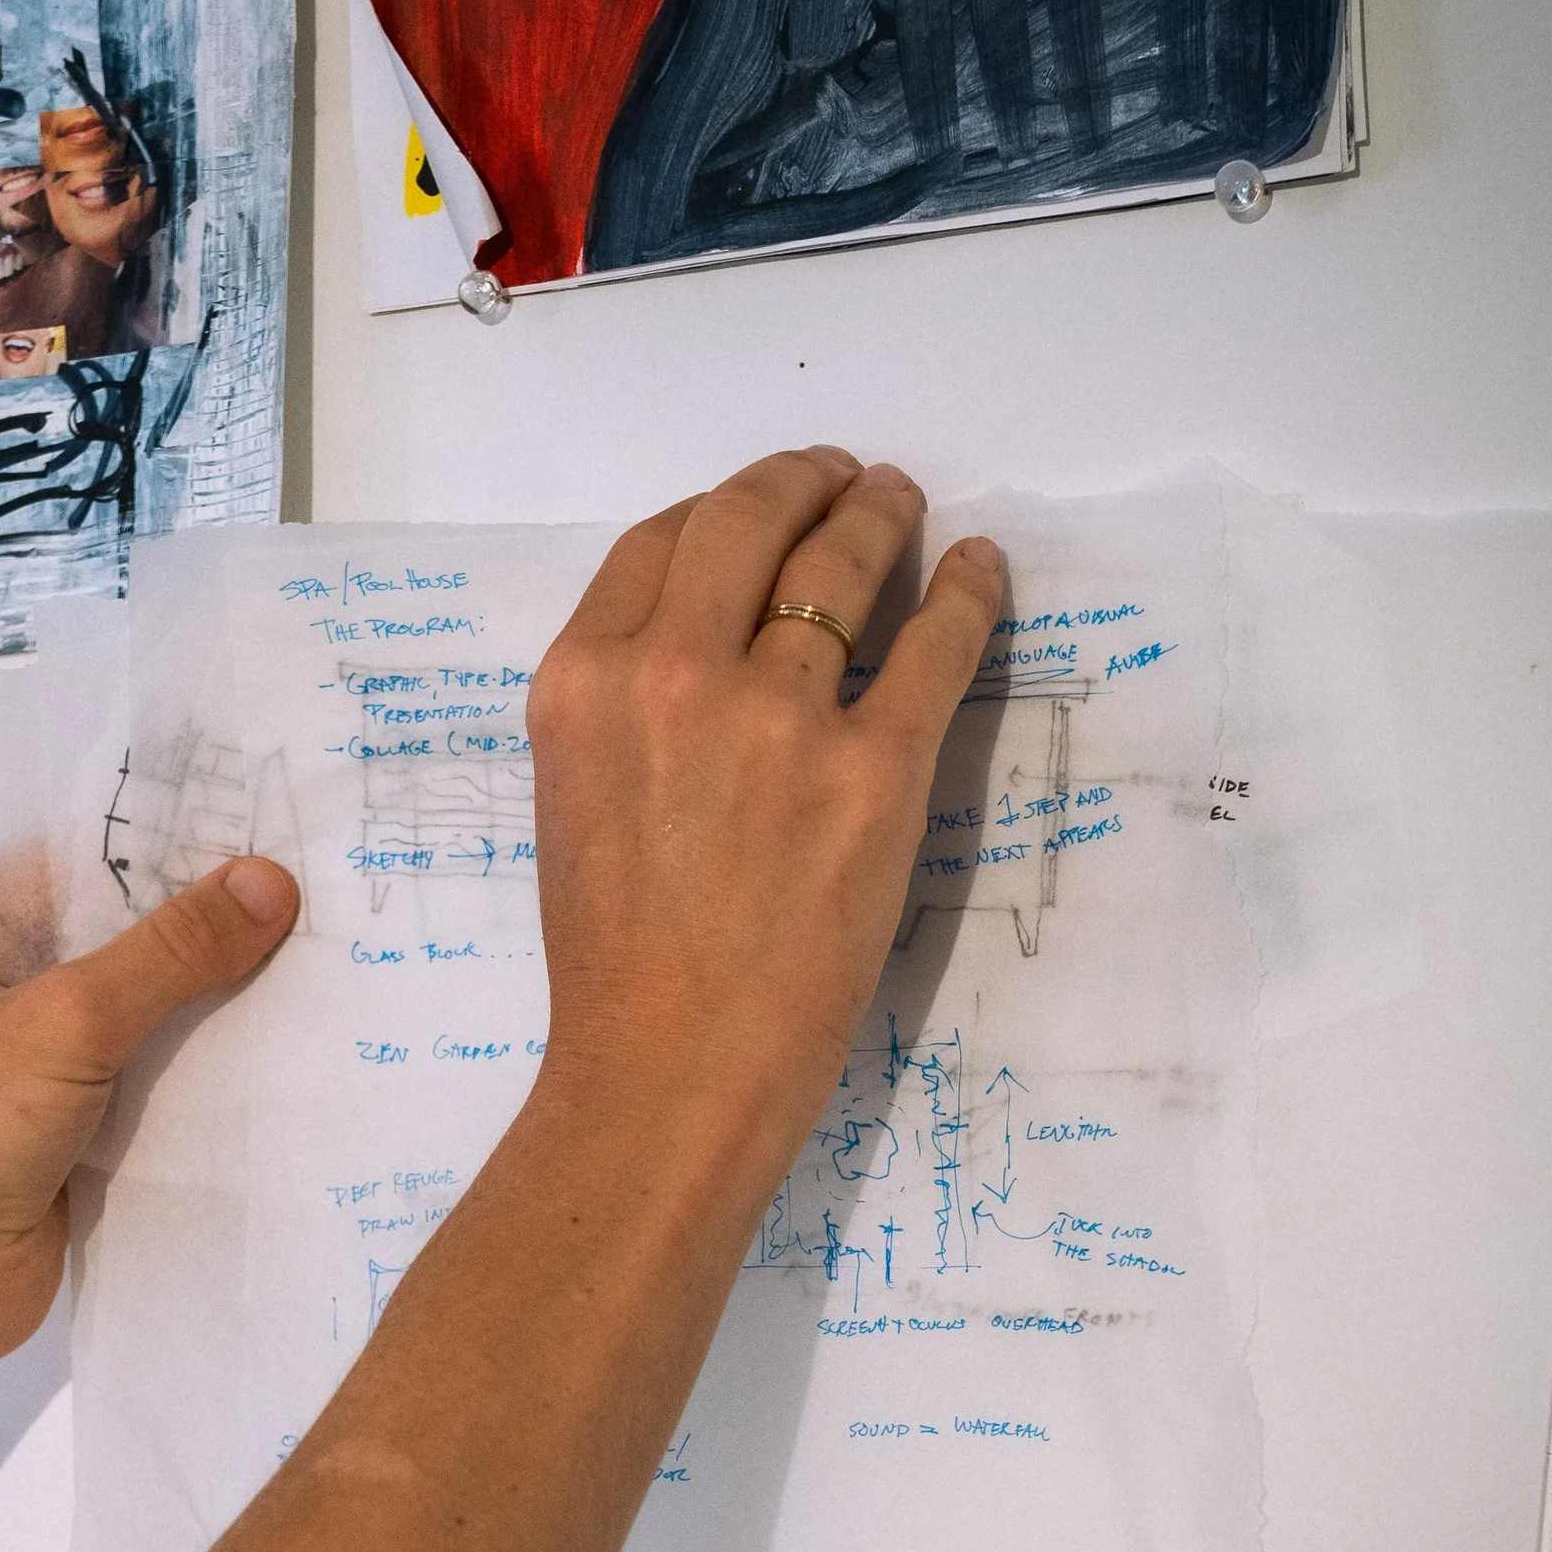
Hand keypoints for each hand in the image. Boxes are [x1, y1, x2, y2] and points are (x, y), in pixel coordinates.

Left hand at [0, 859, 298, 1382]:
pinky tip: (273, 1038)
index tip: (249, 825)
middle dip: (186, 924)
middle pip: (94, 937)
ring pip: (123, 1011)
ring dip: (198, 997)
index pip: (51, 864)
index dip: (148, 848)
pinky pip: (135, 1079)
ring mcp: (12, 1066)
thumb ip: (169, 954)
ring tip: (305, 948)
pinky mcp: (55, 1132)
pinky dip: (191, 1066)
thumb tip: (270, 881)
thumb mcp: (65, 1024)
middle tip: (297, 884)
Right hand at [525, 448, 1000, 1165]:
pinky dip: (967, 589)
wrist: (668, 1071)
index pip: (658, 542)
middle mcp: (674, 677)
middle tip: (841, 481)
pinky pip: (938, 644)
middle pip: (747, 522)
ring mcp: (780, 721)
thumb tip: (710, 639)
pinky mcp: (874, 773)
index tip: (759, 505)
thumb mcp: (574, 797)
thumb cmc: (615, 962)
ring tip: (900, 502)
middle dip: (802, 482)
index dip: (719, 505)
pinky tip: (978, 566)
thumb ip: (622, 705)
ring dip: (880, 513)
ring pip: (843, 564)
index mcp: (583, 682)